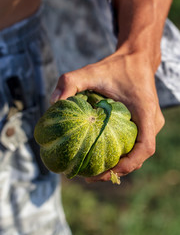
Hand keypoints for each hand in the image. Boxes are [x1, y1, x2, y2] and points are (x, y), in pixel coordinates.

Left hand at [51, 51, 164, 181]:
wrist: (136, 58)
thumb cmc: (117, 66)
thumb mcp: (91, 71)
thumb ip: (70, 81)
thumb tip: (52, 103)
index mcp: (146, 112)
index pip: (145, 148)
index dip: (128, 165)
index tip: (105, 172)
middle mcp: (152, 122)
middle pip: (140, 157)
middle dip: (118, 170)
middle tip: (91, 177)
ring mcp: (151, 123)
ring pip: (137, 153)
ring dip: (119, 165)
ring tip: (95, 172)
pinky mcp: (146, 123)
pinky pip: (135, 144)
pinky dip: (121, 154)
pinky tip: (102, 156)